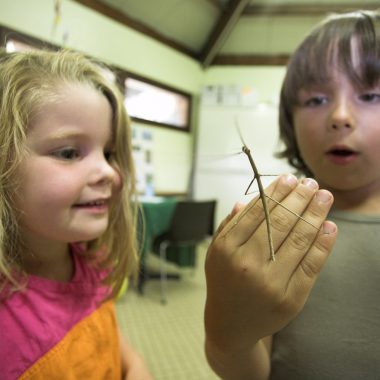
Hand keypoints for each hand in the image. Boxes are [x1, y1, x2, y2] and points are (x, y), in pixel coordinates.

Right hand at [204, 174, 336, 350]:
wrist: (230, 324)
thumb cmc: (223, 281)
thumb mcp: (216, 251)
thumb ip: (229, 225)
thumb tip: (248, 200)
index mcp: (227, 248)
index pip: (256, 212)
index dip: (275, 193)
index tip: (289, 178)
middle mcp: (247, 264)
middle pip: (279, 222)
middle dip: (299, 198)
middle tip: (311, 183)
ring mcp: (271, 283)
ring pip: (298, 240)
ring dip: (315, 214)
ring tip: (324, 197)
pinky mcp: (291, 298)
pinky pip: (311, 265)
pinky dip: (323, 244)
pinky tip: (329, 227)